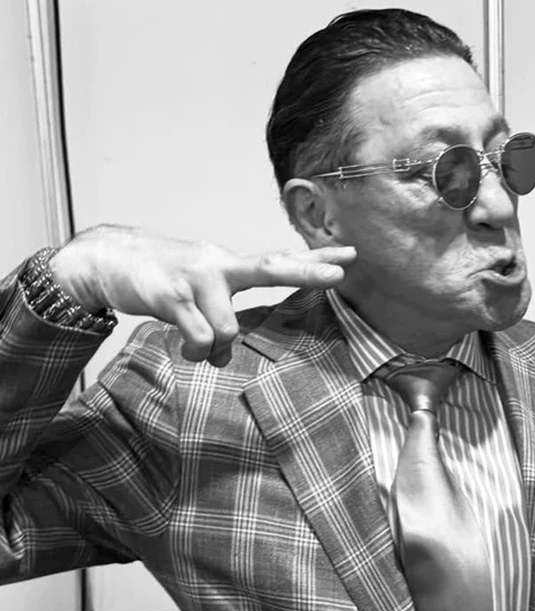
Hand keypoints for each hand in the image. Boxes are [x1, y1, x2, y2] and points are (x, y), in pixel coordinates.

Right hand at [50, 225, 356, 365]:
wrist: (107, 258)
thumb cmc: (163, 279)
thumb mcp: (200, 291)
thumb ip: (221, 317)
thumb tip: (225, 355)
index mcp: (230, 265)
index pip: (280, 259)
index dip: (315, 258)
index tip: (350, 255)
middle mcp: (219, 265)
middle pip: (271, 266)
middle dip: (307, 272)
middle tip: (338, 275)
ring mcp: (197, 278)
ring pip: (229, 328)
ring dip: (217, 350)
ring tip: (198, 349)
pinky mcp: (172, 296)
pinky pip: (200, 338)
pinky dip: (197, 352)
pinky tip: (186, 348)